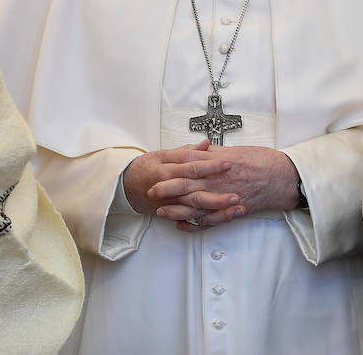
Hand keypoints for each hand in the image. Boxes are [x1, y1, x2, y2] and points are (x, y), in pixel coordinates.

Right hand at [122, 142, 236, 220]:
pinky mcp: (172, 213)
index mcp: (168, 167)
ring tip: (235, 205)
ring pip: (195, 206)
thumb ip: (187, 151)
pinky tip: (222, 217)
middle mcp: (169, 185)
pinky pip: (190, 218)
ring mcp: (171, 201)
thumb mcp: (164, 154)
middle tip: (236, 190)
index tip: (228, 163)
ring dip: (216, 207)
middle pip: (195, 188)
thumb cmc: (147, 168)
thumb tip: (207, 143)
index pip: (192, 164)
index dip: (211, 164)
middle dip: (216, 190)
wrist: (126, 186)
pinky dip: (206, 219)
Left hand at [147, 145, 298, 230]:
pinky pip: (210, 221)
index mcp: (218, 163)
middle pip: (186, 185)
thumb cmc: (262, 161)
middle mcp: (218, 180)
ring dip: (176, 209)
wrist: (282, 177)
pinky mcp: (231, 211)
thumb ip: (214, 153)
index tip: (157, 170)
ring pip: (195, 206)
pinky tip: (183, 226)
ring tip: (161, 212)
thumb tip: (198, 150)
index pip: (188, 165)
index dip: (171, 168)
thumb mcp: (236, 151)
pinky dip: (195, 225)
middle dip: (167, 189)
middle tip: (151, 191)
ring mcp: (224, 197)